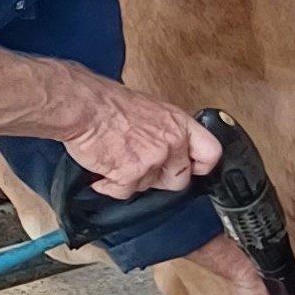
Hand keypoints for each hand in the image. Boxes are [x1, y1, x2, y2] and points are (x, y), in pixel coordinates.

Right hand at [63, 77, 220, 197]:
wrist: (84, 107)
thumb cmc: (108, 103)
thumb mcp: (150, 109)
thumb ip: (165, 130)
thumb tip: (168, 147)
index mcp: (178, 123)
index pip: (210, 153)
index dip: (201, 167)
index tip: (191, 170)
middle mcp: (171, 142)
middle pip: (180, 179)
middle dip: (159, 179)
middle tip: (141, 168)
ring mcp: (153, 159)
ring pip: (148, 187)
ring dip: (131, 180)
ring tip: (115, 160)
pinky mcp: (132, 174)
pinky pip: (124, 192)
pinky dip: (111, 186)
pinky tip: (103, 171)